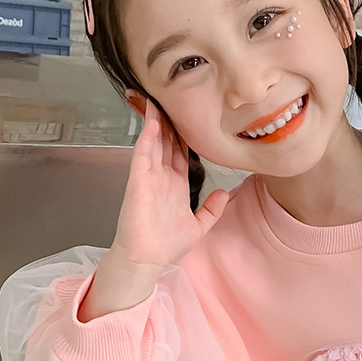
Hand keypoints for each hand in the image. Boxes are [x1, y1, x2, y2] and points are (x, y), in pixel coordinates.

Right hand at [110, 97, 229, 270]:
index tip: (189, 119)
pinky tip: (153, 122)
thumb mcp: (198, 227)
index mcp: (176, 186)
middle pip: (168, 143)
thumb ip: (211, 210)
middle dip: (171, 122)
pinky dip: (147, 138)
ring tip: (159, 101)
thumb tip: (223, 193)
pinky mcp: (138, 181)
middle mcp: (162, 178)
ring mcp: (149, 177)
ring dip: (157, 122)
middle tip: (173, 100)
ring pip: (154, 143)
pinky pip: (143, 155)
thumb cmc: (166, 246)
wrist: (146, 260)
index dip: (185, 136)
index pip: (181, 154)